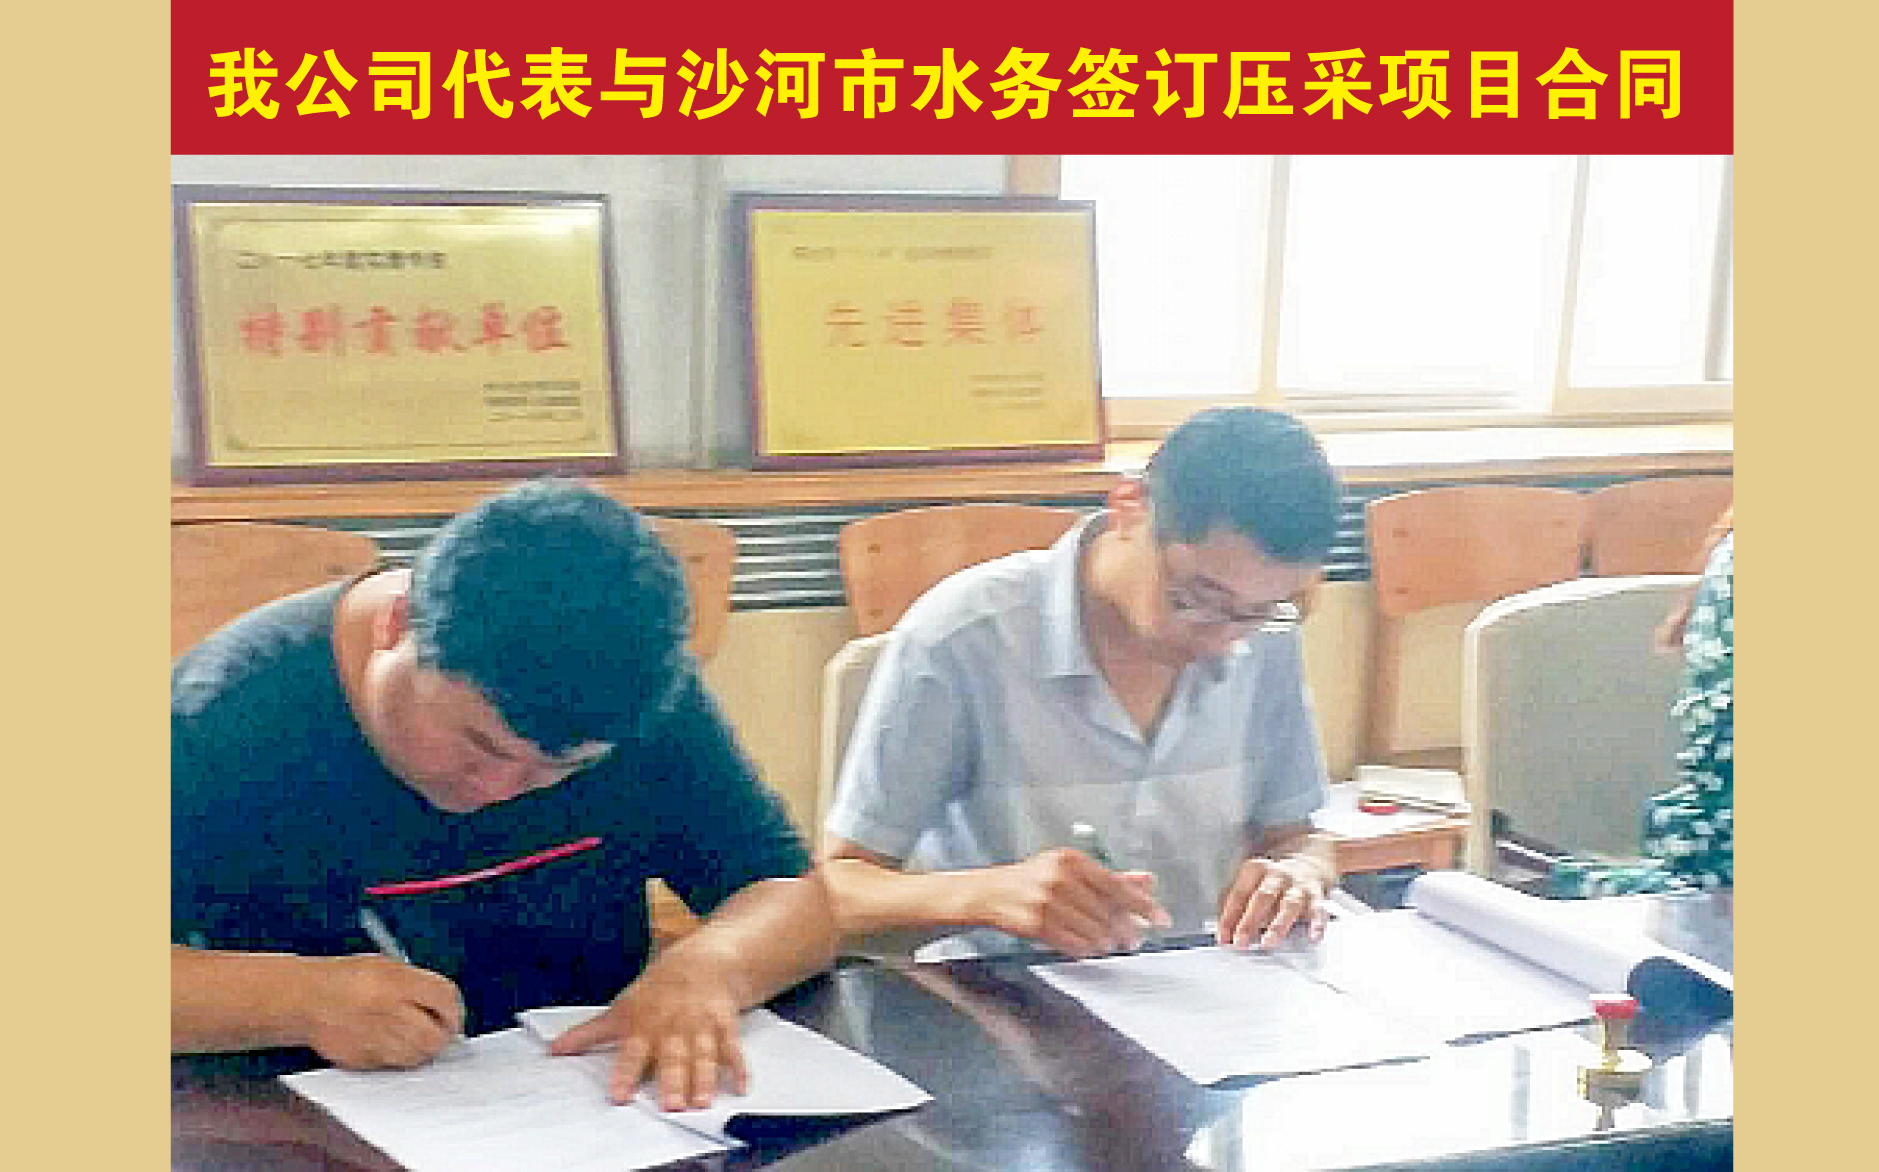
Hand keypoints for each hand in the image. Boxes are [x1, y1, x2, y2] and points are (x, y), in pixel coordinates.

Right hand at [295, 955, 463, 1068]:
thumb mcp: (386, 966)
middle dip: (442, 1037)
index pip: (445, 998)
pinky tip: (384, 1043)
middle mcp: (388, 1009)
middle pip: (436, 1035)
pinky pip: (393, 1065)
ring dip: (420, 1050)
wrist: (303, 998)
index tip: (453, 1017)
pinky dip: (396, 1059)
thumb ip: (418, 984)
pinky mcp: (361, 1059)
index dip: (454, 1011)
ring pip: (417, 1055)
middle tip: (439, 1034)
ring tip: (409, 1038)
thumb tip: (447, 1008)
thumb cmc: (346, 979)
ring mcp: (374, 1037)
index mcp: (397, 981)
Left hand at [548, 952, 747, 1110]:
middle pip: (672, 1058)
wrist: (701, 962)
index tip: (620, 1095)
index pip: (631, 1053)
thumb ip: (590, 1033)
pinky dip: (739, 1068)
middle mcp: (672, 1028)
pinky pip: (732, 1048)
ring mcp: (700, 1027)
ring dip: (704, 1079)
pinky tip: (740, 1086)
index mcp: (644, 1026)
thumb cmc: (657, 990)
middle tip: (672, 1106)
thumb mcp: (621, 1008)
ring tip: (702, 1102)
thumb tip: (555, 1049)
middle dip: (673, 1082)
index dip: (625, 1074)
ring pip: (702, 1056)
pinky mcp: (723, 1026)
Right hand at [974, 848, 1171, 956]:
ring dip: (1107, 941)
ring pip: (1093, 930)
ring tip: (1111, 942)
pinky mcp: (1035, 925)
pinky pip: (1074, 944)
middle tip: (1136, 937)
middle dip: (1126, 929)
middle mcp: (1059, 879)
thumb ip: (1112, 876)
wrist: (990, 892)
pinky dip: (1088, 948)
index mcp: (1071, 861)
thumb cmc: (1033, 880)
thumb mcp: (1071, 870)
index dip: (1143, 905)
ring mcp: (1046, 903)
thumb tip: (1148, 882)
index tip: (1160, 918)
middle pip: (1107, 912)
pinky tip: (1092, 947)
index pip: (1117, 885)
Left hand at [1216, 856, 1328, 950]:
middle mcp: (1278, 875)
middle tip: (1240, 941)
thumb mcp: (1251, 882)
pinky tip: (1313, 936)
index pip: (1239, 894)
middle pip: (1262, 897)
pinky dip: (1317, 924)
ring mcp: (1299, 886)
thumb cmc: (1273, 879)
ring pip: (1289, 905)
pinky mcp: (1317, 897)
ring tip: (1268, 942)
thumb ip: (1237, 904)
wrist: (1309, 861)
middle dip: (1249, 921)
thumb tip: (1222, 930)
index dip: (1229, 916)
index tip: (1222, 936)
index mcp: (1256, 869)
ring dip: (1278, 925)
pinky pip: (1318, 910)